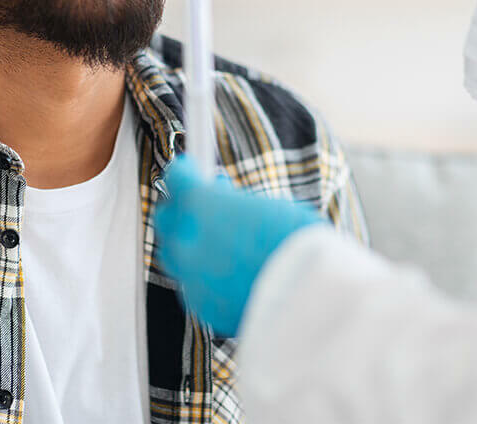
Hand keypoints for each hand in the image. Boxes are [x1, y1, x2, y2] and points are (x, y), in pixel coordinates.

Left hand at [153, 155, 324, 336]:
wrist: (309, 296)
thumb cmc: (299, 244)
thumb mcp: (269, 206)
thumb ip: (234, 205)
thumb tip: (228, 207)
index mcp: (200, 204)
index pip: (177, 177)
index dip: (187, 171)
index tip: (193, 170)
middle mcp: (186, 240)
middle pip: (167, 218)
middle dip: (183, 210)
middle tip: (208, 207)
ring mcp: (190, 276)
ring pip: (175, 256)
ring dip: (191, 245)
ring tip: (221, 243)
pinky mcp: (202, 307)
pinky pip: (193, 286)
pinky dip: (205, 277)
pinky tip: (230, 273)